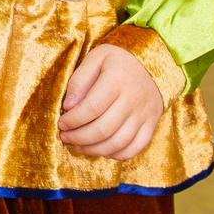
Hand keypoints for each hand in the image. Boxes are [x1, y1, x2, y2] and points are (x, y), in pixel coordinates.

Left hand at [58, 44, 163, 160]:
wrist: (151, 64)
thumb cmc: (117, 62)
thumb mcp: (96, 58)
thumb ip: (79, 80)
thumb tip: (69, 106)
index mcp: (117, 80)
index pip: (91, 108)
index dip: (73, 120)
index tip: (62, 123)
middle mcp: (133, 99)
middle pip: (103, 129)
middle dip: (79, 137)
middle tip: (66, 137)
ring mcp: (145, 114)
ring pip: (118, 142)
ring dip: (95, 149)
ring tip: (79, 145)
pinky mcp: (151, 124)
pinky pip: (136, 147)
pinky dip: (118, 155)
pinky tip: (103, 150)